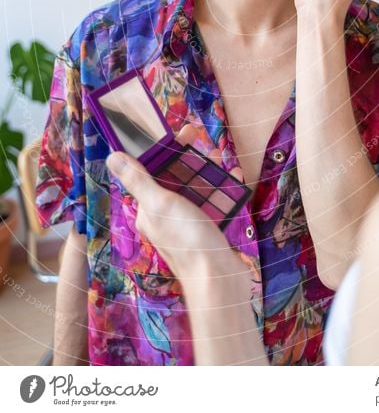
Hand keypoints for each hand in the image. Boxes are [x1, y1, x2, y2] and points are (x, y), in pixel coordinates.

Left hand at [106, 150, 247, 286]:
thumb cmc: (187, 239)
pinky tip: (234, 178)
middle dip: (188, 157)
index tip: (182, 133)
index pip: (151, 172)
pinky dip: (222, 189)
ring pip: (195, 189)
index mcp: (148, 210)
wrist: (219, 279)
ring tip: (220, 158)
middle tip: (202, 139)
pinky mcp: (207, 231)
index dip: (164, 150)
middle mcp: (164, 216)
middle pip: (173, 178)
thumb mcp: (161, 203)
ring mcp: (187, 224)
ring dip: (207, 171)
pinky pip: (213, 203)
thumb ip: (139, 180)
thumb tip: (112, 156)